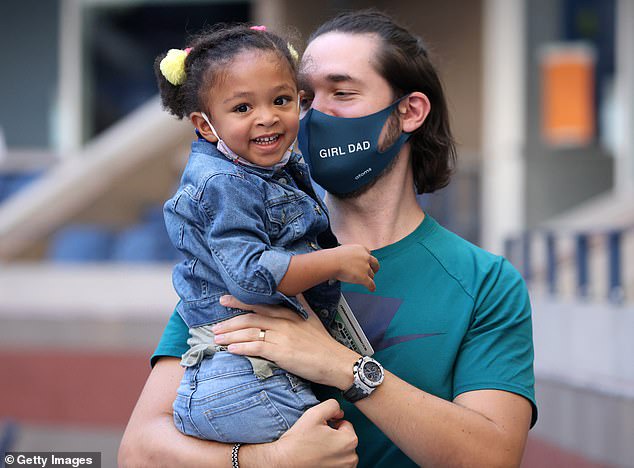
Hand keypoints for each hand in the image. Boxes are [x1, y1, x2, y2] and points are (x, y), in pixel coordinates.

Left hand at [213, 295, 360, 389]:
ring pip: (250, 332)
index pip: (261, 304)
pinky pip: (257, 347)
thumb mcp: (313, 318)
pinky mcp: (282, 352)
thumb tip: (297, 291)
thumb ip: (302, 305)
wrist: (337, 362)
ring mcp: (283, 336)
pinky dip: (241, 348)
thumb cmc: (325, 344)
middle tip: (214, 325)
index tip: (225, 300)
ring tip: (217, 338)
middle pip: (251, 317)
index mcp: (290, 313)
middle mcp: (285, 321)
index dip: (241, 302)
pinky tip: (230, 350)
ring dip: (231, 335)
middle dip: (230, 320)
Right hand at [265, 399, 358, 467]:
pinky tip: (317, 458)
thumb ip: (332, 405)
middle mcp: (351, 458)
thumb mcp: (315, 413)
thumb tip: (339, 412)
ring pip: (342, 451)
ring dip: (332, 448)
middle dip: (333, 436)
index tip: (320, 430)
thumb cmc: (298, 442)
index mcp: (349, 441)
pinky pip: (338, 463)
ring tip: (316, 449)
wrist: (284, 462)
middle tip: (317, 439)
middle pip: (345, 439)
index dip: (332, 424)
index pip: (346, 424)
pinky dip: (329, 460)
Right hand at [332, 244, 379, 290]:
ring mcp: (366, 268)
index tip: (367, 263)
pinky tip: (371, 289)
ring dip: (369, 278)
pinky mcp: (364, 277)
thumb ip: (353, 254)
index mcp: (362, 249)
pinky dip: (371, 287)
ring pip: (372, 275)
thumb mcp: (346, 249)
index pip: (369, 255)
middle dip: (374, 268)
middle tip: (372, 272)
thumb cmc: (335, 257)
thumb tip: (351, 259)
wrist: (332, 262)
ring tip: (365, 281)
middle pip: (375, 264)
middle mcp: (366, 257)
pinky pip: (371, 284)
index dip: (368, 261)